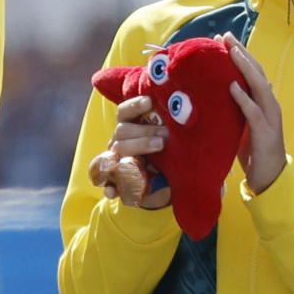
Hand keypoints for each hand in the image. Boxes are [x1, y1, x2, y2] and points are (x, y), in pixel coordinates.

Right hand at [93, 97, 169, 212]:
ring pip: (118, 151)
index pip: (125, 112)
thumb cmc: (168, 155)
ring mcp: (116, 162)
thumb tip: (186, 114)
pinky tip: (113, 191)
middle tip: (165, 136)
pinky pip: (107, 185)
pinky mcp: (116, 184)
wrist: (165, 185)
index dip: (135, 106)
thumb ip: (171, 129)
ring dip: (137, 148)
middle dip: (144, 131)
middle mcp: (119, 142)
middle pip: (122, 131)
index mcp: (129, 128)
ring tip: (159, 147)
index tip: (150, 102)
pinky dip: (109, 188)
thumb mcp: (170, 140)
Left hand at [227, 47, 286, 193]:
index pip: (252, 72)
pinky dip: (243, 98)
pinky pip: (253, 112)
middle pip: (256, 72)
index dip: (240, 54)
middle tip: (225, 36)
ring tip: (231, 52)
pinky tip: (232, 87)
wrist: (268, 176)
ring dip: (244, 67)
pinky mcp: (265, 132)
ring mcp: (270, 116)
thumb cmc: (252, 150)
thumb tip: (215, 91)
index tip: (223, 39)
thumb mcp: (240, 123)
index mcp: (263, 101)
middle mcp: (269, 104)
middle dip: (241, 53)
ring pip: (258, 86)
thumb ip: (234, 107)